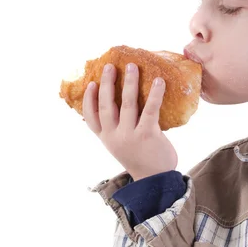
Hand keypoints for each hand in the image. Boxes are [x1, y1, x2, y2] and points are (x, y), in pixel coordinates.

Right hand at [83, 63, 178, 179]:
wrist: (155, 180)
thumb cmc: (140, 158)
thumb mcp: (121, 145)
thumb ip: (118, 128)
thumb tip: (124, 102)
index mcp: (106, 139)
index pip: (90, 117)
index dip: (89, 99)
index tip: (91, 83)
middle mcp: (114, 136)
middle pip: (107, 105)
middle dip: (108, 84)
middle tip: (110, 66)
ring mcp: (130, 135)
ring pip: (128, 104)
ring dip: (129, 83)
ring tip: (132, 66)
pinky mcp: (147, 135)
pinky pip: (150, 109)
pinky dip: (155, 94)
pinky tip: (159, 81)